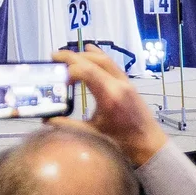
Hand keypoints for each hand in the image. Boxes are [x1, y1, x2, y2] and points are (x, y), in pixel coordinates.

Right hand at [53, 48, 166, 165]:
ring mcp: (125, 81)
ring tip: (67, 57)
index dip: (69, 70)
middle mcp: (118, 83)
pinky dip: (98, 57)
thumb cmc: (122, 141)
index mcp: (109, 95)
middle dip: (72, 57)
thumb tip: (46, 120)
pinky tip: (89, 51)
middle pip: (93, 60)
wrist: (149, 143)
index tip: (57, 78)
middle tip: (54, 57)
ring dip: (84, 55)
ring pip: (103, 59)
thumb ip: (68, 125)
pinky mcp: (128, 83)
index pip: (86, 71)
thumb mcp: (93, 133)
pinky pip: (112, 64)